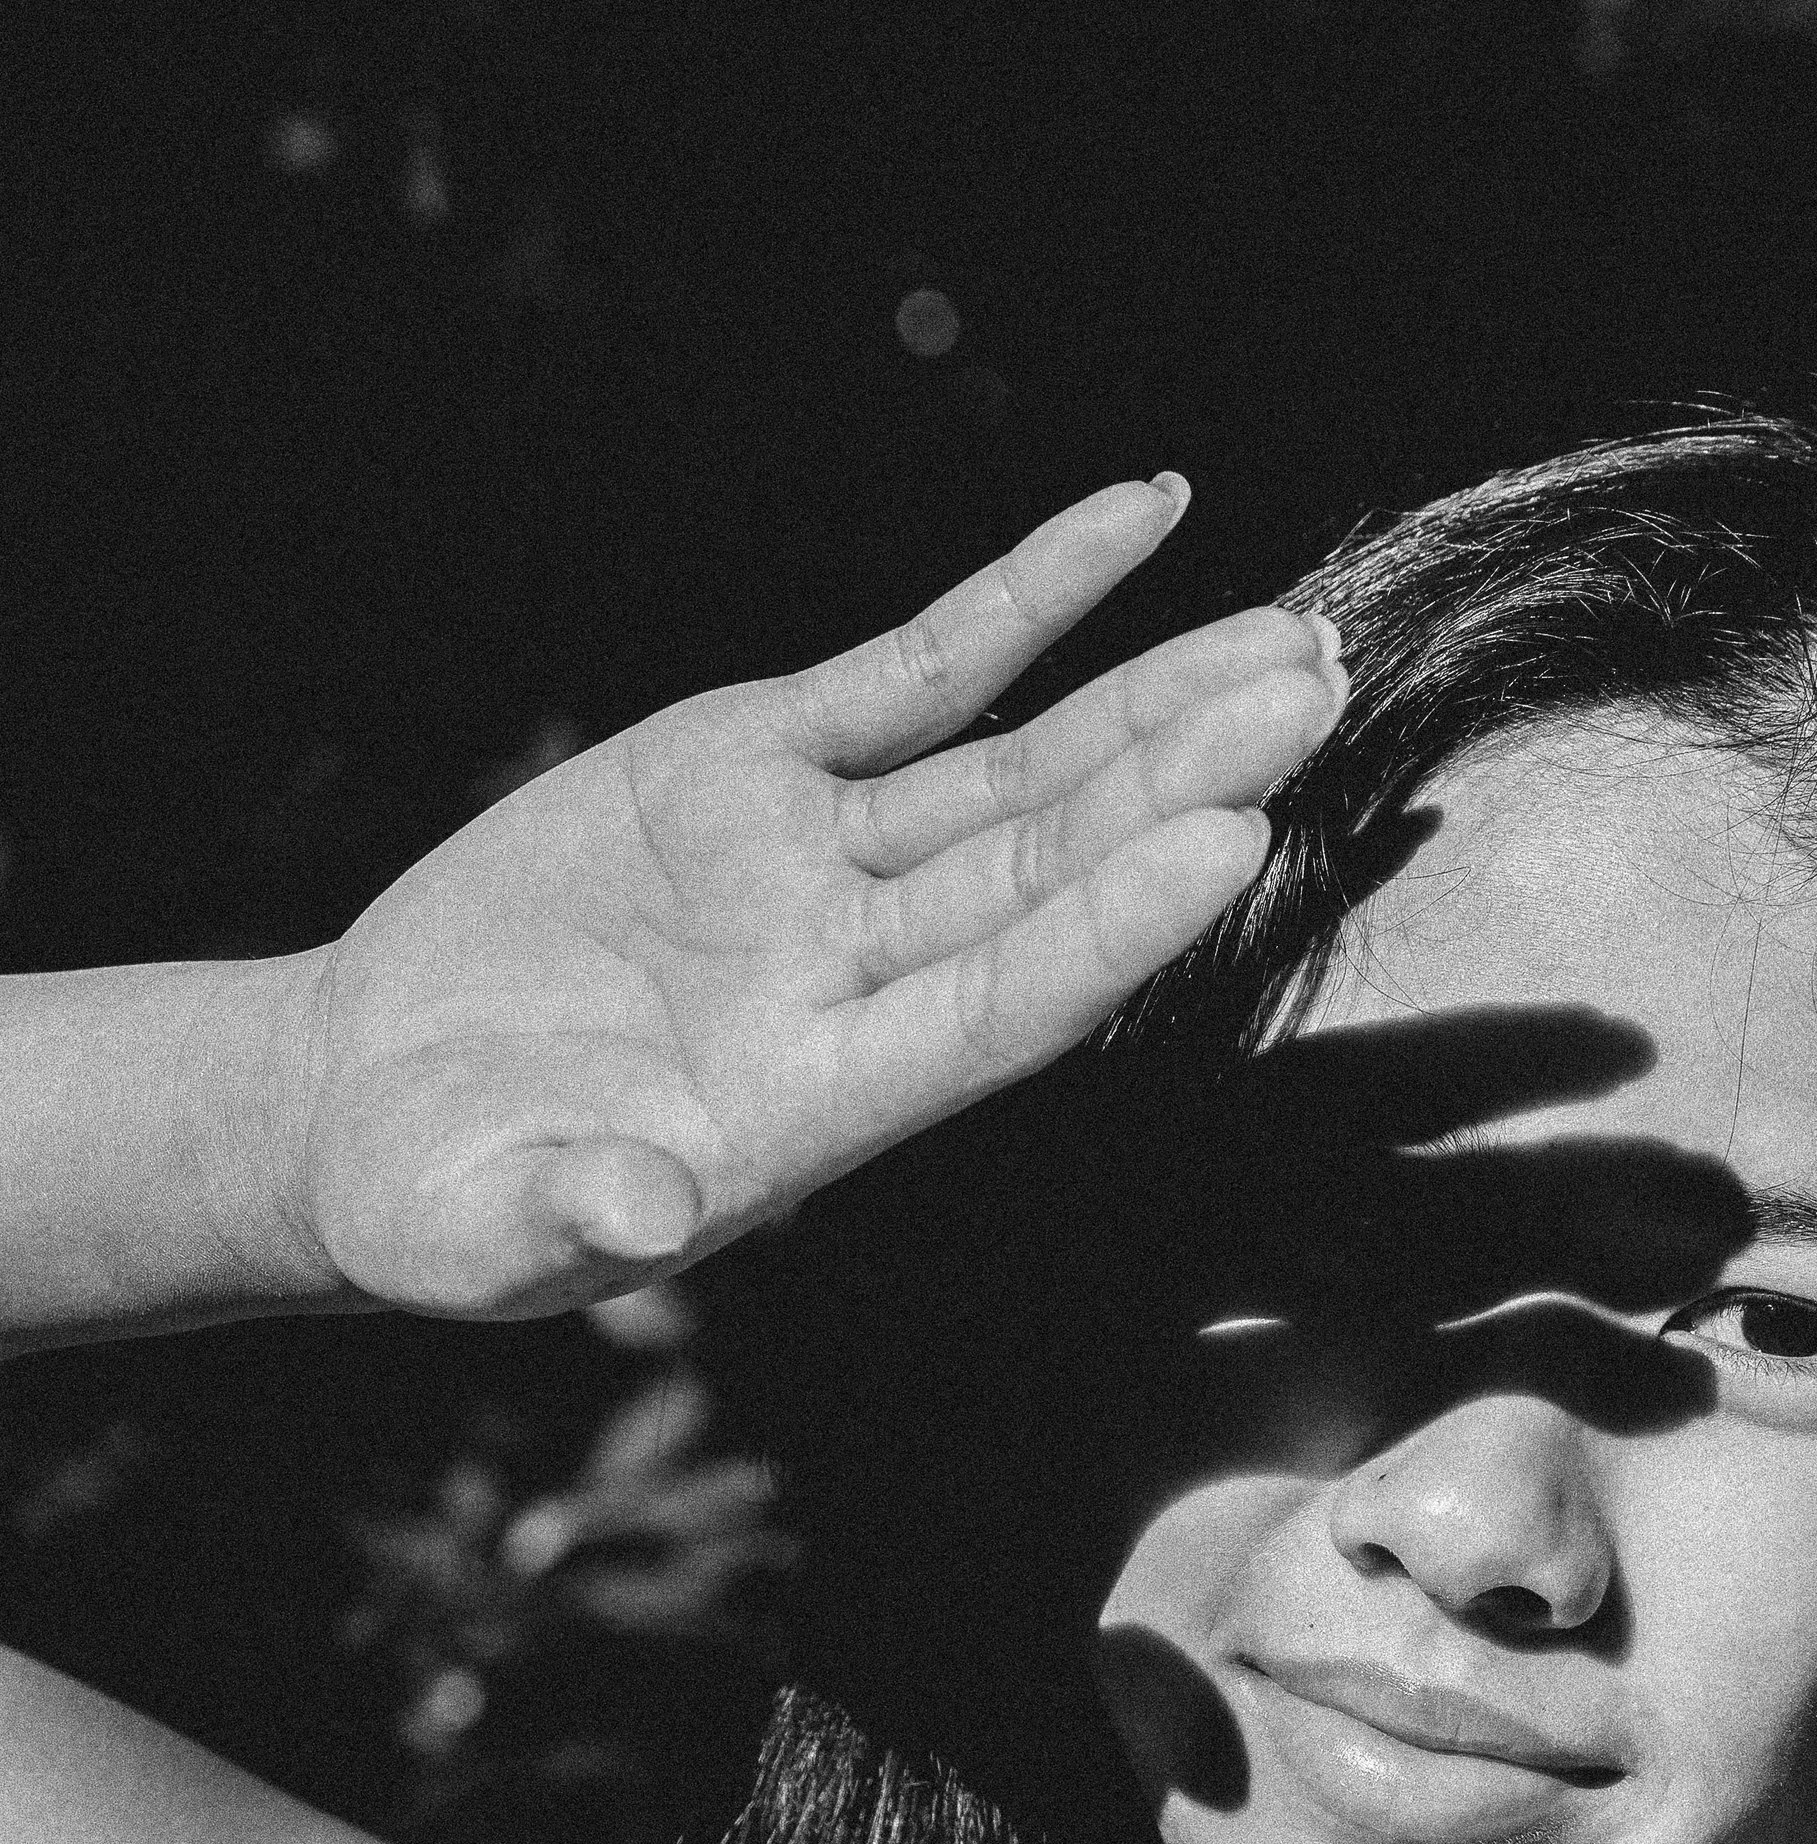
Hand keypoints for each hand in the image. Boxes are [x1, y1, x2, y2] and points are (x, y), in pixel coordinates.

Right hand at [280, 480, 1340, 1318]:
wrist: (373, 1105)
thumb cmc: (438, 1199)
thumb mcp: (483, 1223)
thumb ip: (571, 1215)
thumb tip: (641, 1214)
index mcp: (817, 1102)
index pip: (999, 1006)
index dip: (1109, 928)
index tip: (1230, 844)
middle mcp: (852, 978)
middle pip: (1046, 870)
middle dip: (1182, 781)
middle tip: (1318, 693)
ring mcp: (816, 865)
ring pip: (1018, 769)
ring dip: (1153, 701)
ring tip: (1293, 636)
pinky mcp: (756, 766)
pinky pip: (917, 669)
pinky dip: (1024, 596)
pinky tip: (1144, 521)